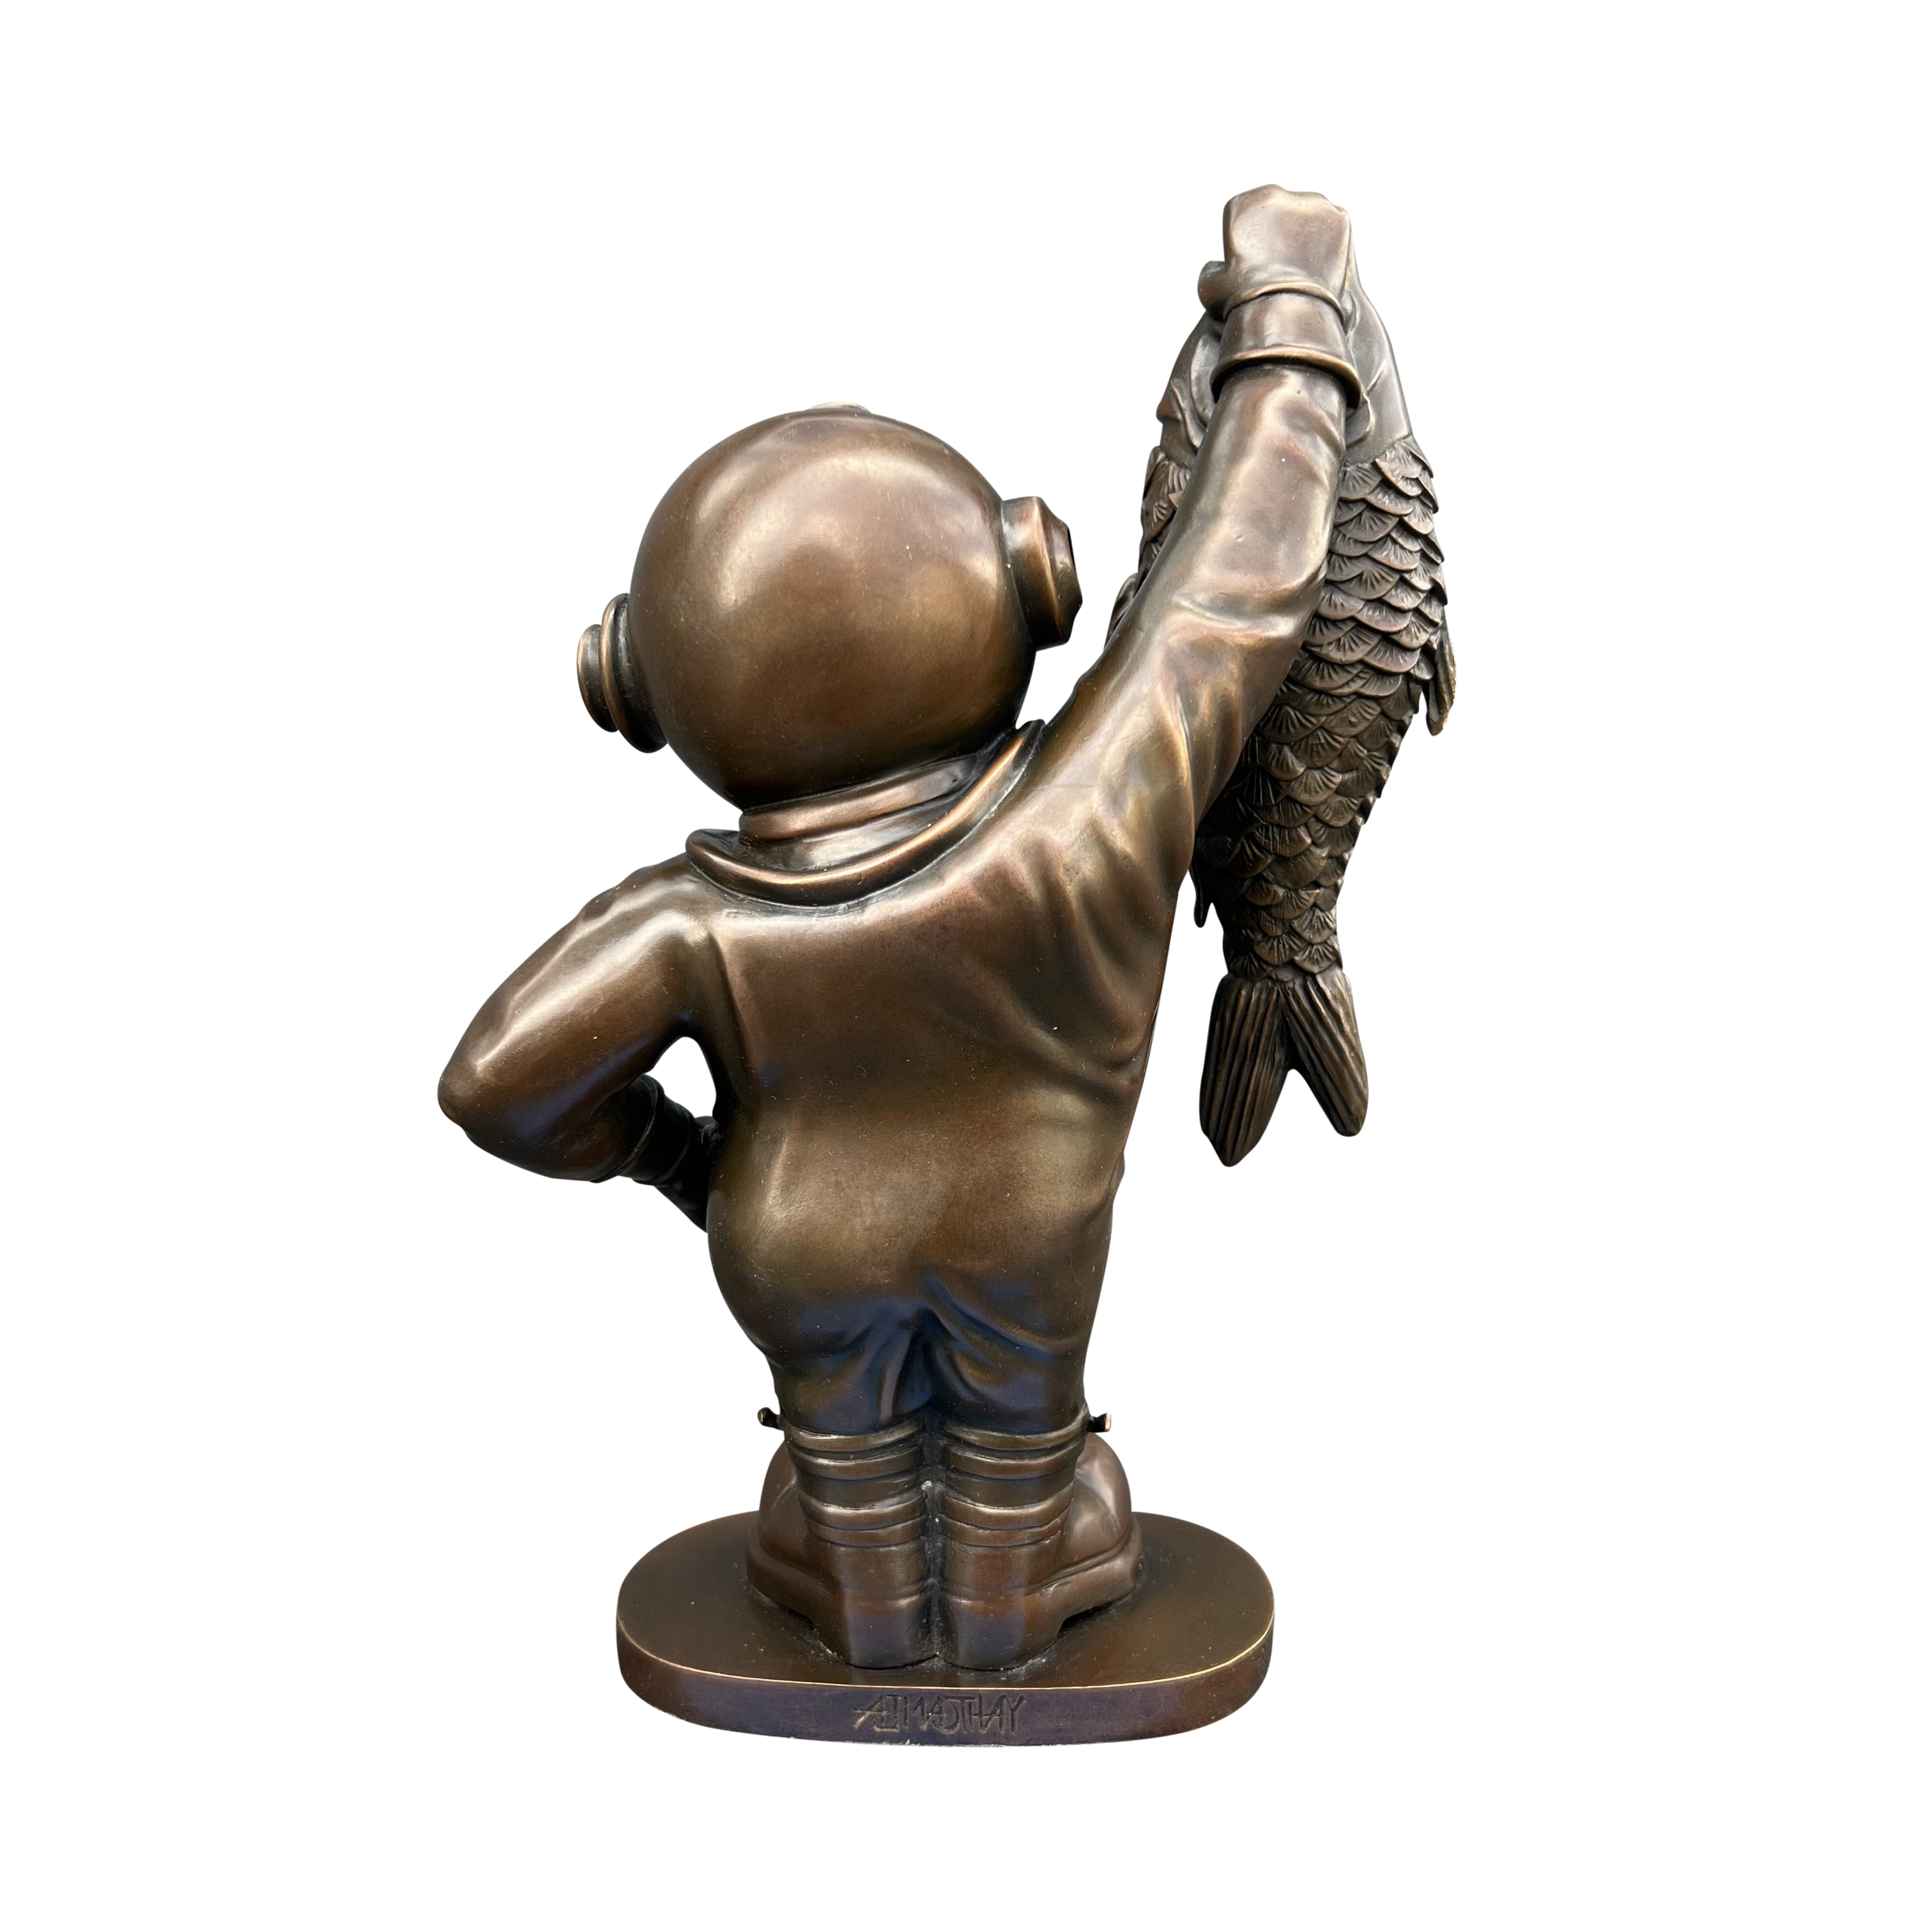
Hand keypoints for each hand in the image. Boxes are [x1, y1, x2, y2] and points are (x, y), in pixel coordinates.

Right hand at [1198, 188, 1354, 322]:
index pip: (1247, 217)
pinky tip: (1322, 266)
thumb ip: (1212, 271)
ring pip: (1308, 216)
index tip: (1256, 264)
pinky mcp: (1339, 216)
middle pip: (1279, 211)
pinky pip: (1333, 225)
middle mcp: (1277, 193)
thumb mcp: (1210, 288)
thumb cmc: (1244, 302)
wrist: (1287, 311)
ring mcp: (1312, 202)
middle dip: (1281, 233)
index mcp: (1243, 204)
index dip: (1251, 242)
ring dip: (1306, 236)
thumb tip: (1216, 267)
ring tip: (1304, 269)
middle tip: (1285, 267)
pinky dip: (1330, 242)